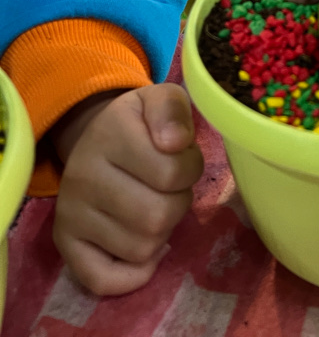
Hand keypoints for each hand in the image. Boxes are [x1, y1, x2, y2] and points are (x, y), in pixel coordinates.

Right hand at [51, 84, 203, 295]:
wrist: (99, 136)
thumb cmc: (141, 123)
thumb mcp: (161, 99)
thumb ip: (173, 109)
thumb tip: (175, 142)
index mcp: (109, 134)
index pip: (173, 173)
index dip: (191, 168)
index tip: (182, 157)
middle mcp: (82, 175)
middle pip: (158, 217)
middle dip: (178, 202)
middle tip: (169, 186)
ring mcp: (70, 213)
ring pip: (141, 248)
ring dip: (161, 232)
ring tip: (153, 204)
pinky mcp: (65, 243)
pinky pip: (103, 280)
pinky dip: (133, 272)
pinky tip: (144, 246)